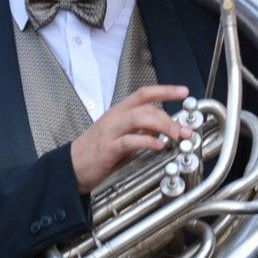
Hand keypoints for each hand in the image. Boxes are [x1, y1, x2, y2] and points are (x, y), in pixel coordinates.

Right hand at [70, 85, 191, 194]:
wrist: (72, 166)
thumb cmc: (97, 151)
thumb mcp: (122, 136)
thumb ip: (140, 131)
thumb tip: (162, 130)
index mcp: (119, 111)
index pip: (144, 93)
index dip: (165, 91)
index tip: (184, 92)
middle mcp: (115, 117)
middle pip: (145, 107)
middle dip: (169, 117)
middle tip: (185, 129)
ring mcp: (110, 131)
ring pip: (139, 118)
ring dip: (162, 126)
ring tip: (176, 136)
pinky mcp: (107, 148)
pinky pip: (130, 140)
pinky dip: (147, 142)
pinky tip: (159, 146)